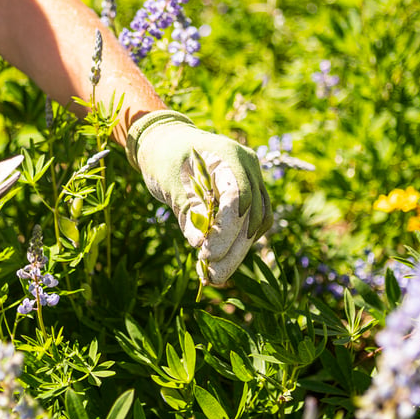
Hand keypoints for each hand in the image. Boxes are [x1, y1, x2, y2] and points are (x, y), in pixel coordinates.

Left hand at [126, 111, 271, 285]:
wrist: (166, 142)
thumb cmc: (164, 158)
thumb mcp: (170, 183)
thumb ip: (188, 210)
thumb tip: (200, 245)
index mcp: (229, 156)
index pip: (236, 198)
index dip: (226, 230)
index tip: (208, 255)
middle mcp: (247, 166)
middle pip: (250, 214)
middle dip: (233, 248)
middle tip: (214, 276)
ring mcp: (252, 178)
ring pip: (256, 222)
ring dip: (238, 249)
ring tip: (215, 273)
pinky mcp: (248, 192)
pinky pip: (251, 221)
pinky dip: (238, 241)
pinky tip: (220, 260)